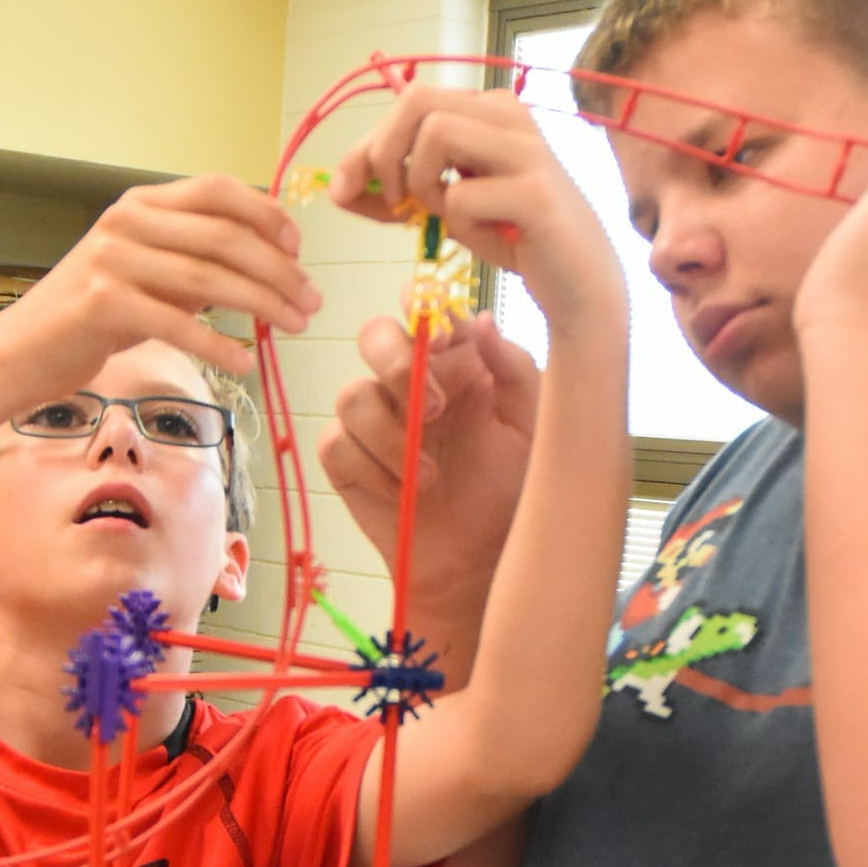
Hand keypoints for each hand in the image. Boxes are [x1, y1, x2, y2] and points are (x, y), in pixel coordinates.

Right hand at [0, 174, 319, 385]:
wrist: (23, 350)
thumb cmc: (96, 314)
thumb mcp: (150, 272)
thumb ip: (199, 259)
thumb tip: (274, 262)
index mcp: (143, 203)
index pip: (218, 190)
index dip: (267, 214)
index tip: (299, 249)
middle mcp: (126, 221)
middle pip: (224, 237)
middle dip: (278, 270)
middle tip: (312, 302)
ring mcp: (111, 259)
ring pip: (207, 278)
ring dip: (262, 305)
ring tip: (294, 327)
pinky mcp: (101, 303)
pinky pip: (176, 323)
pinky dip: (217, 345)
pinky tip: (244, 363)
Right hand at [318, 311, 539, 612]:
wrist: (482, 564)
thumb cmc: (513, 491)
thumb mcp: (533, 427)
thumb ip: (513, 368)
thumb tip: (480, 319)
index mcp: (456, 363)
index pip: (424, 309)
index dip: (419, 302)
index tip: (435, 327)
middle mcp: (410, 384)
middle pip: (373, 336)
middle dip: (397, 364)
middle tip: (436, 409)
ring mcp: (374, 422)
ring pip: (351, 395)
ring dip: (389, 436)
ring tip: (429, 477)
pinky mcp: (347, 463)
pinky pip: (334, 445)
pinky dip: (367, 469)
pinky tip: (401, 494)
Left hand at [328, 85, 623, 332]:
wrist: (579, 282)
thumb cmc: (512, 236)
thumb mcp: (445, 209)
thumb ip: (397, 193)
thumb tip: (339, 188)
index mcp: (489, 109)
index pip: (409, 101)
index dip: (365, 145)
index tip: (344, 189)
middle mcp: (510, 115)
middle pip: (416, 101)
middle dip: (383, 153)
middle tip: (392, 202)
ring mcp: (526, 150)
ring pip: (436, 134)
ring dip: (421, 185)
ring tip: (446, 216)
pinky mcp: (535, 192)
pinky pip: (460, 196)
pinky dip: (458, 223)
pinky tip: (490, 235)